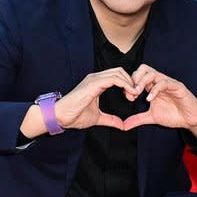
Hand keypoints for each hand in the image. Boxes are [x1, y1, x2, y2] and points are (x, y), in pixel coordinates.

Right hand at [19, 68, 136, 136]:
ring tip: (133, 95)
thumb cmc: (75, 115)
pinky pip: (114, 79)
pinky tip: (129, 93)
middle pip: (120, 71)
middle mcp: (96, 78)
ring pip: (119, 73)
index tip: (132, 97)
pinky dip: (125, 84)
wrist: (61, 116)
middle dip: (131, 82)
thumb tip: (122, 125)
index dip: (128, 84)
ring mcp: (94, 79)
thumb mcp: (98, 118)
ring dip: (129, 83)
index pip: (117, 76)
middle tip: (135, 96)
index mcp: (97, 83)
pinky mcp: (93, 84)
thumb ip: (110, 119)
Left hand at [123, 65, 196, 140]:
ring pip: (153, 73)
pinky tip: (150, 99)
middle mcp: (159, 81)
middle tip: (132, 93)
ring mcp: (168, 83)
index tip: (128, 97)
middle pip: (144, 68)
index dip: (130, 84)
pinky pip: (164, 82)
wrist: (190, 120)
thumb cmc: (173, 115)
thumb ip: (138, 119)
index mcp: (152, 86)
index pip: (138, 75)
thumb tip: (124, 125)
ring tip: (138, 94)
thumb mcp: (152, 117)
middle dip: (135, 79)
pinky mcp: (177, 86)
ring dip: (142, 82)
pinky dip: (155, 89)